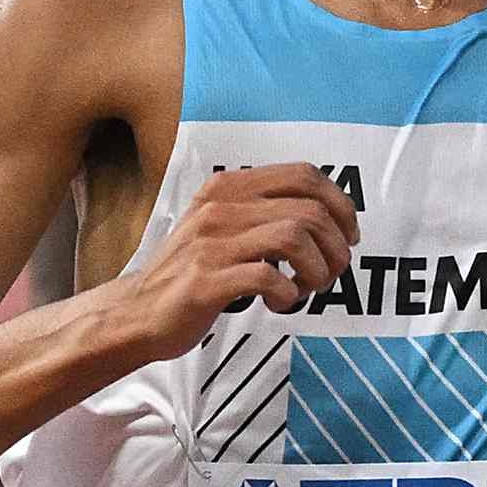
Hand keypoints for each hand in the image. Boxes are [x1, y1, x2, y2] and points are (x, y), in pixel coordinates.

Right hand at [113, 162, 358, 359]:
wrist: (138, 311)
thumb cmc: (192, 272)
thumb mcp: (223, 226)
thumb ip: (263, 211)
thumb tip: (329, 216)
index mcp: (229, 187)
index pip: (304, 175)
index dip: (340, 205)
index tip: (348, 236)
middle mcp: (219, 207)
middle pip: (309, 211)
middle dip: (335, 247)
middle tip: (331, 274)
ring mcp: (210, 243)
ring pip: (294, 238)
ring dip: (317, 270)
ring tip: (306, 289)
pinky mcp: (205, 280)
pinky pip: (268, 277)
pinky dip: (288, 294)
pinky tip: (280, 304)